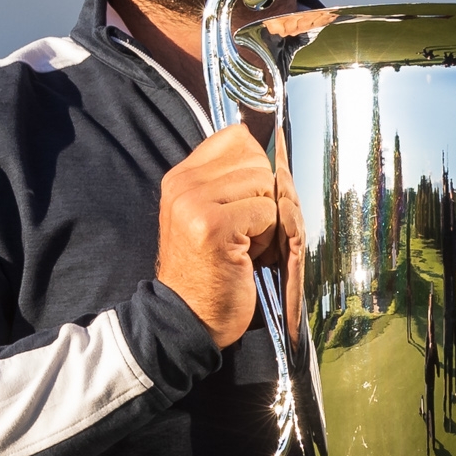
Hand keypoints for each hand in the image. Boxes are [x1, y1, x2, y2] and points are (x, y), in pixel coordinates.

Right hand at [156, 124, 292, 345]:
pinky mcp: (214, 226)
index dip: (257, 168)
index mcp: (182, 177)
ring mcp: (195, 203)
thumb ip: (230, 182)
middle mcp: (183, 184)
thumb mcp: (210, 216)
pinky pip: (267, 212)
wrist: (187, 318)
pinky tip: (245, 257)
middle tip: (246, 233)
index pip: (236, 137)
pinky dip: (267, 238)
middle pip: (256, 161)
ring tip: (244, 245)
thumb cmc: (209, 271)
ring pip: (264, 185)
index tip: (248, 202)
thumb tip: (273, 151)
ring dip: (267, 220)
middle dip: (265, 198)